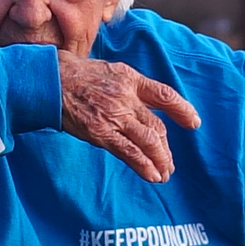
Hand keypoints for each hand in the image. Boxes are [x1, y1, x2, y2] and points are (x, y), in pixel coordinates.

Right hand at [57, 50, 201, 182]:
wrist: (50, 80)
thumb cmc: (79, 75)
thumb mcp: (112, 71)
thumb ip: (131, 87)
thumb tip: (148, 104)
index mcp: (130, 79)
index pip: (165, 94)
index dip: (182, 109)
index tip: (194, 122)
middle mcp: (126, 98)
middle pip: (157, 127)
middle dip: (166, 149)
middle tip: (170, 163)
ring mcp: (114, 116)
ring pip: (147, 141)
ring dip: (160, 160)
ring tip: (164, 173)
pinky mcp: (100, 132)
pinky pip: (128, 152)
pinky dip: (143, 165)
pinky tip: (152, 175)